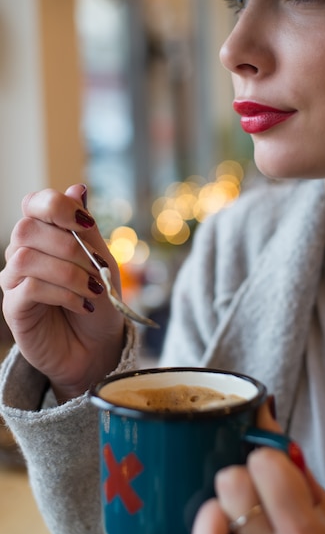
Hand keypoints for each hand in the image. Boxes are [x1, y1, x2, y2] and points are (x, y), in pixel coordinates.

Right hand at [0, 184, 124, 401]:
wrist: (99, 346)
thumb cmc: (100, 300)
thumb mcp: (101, 261)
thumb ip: (86, 229)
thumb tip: (77, 187)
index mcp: (46, 235)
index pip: (34, 203)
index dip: (56, 205)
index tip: (85, 224)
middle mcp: (24, 252)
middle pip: (26, 228)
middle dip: (68, 246)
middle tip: (96, 268)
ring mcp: (15, 280)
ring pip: (25, 257)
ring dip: (68, 273)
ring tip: (92, 290)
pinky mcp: (14, 308)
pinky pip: (29, 288)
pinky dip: (63, 293)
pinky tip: (82, 305)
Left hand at [183, 402, 324, 533]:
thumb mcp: (323, 506)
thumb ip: (291, 461)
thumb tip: (260, 407)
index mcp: (305, 532)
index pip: (265, 463)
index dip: (265, 459)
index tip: (271, 470)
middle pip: (230, 484)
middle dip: (239, 480)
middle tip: (251, 494)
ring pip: (204, 529)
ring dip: (214, 514)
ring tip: (227, 518)